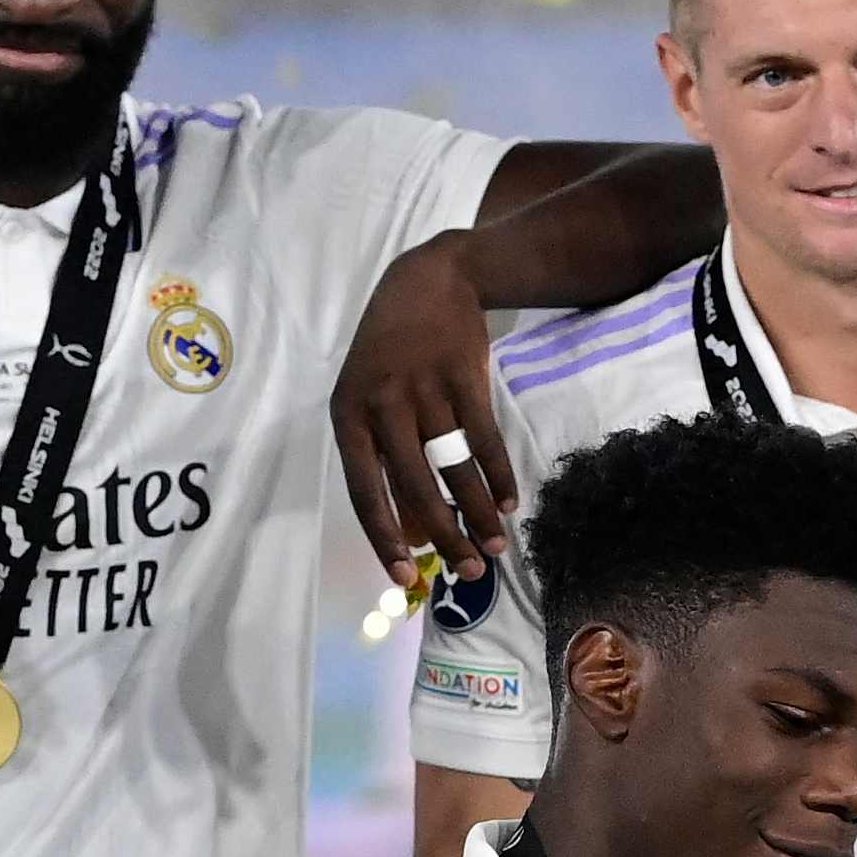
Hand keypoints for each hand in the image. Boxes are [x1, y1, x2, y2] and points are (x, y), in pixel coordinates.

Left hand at [335, 233, 520, 585]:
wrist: (429, 279)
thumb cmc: (392, 350)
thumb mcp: (370, 397)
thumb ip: (383, 458)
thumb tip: (412, 530)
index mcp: (348, 415)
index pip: (364, 490)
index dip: (386, 538)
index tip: (407, 577)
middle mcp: (382, 404)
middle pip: (415, 487)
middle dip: (445, 536)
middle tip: (469, 572)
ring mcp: (424, 389)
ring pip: (454, 468)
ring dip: (478, 514)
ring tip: (497, 546)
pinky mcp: (463, 377)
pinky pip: (485, 439)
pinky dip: (499, 476)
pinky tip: (508, 503)